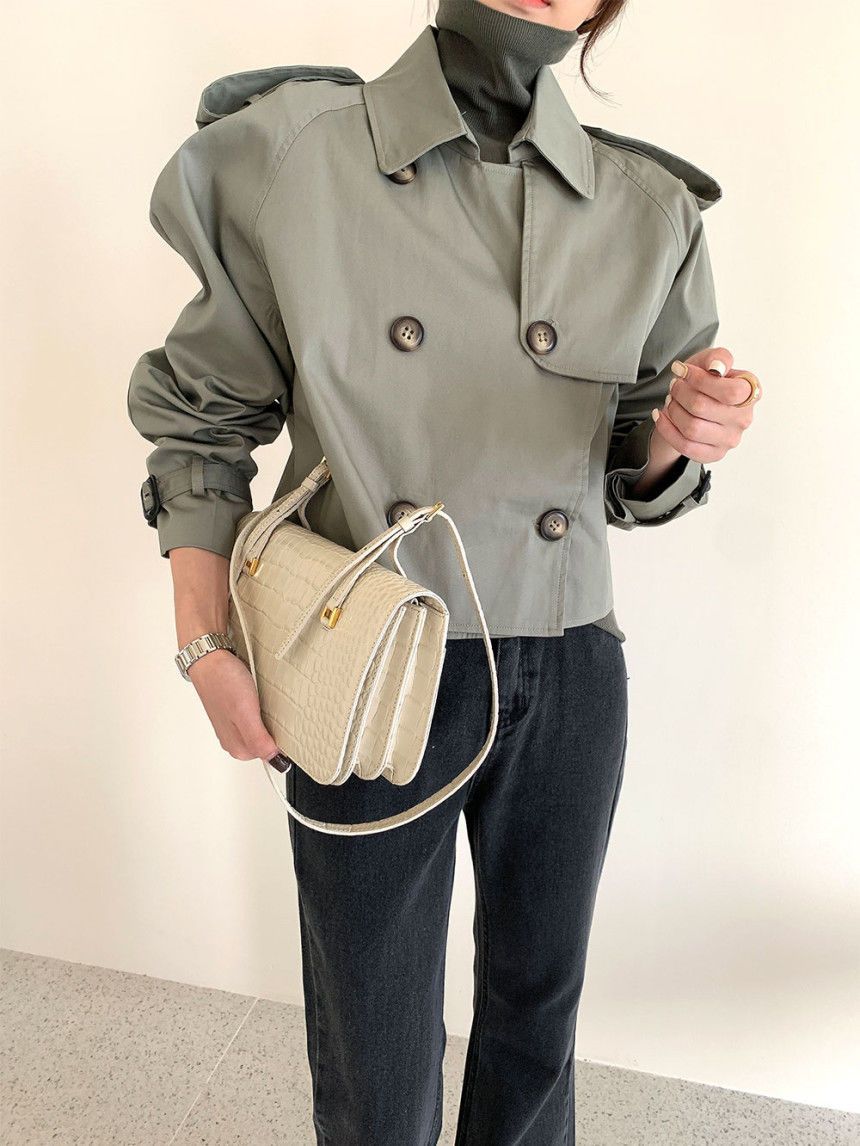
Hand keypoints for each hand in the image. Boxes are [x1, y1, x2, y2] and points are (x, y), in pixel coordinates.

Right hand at [186, 648, 284, 766]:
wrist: (210, 659)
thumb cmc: (223, 682)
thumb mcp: (244, 713)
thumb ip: (257, 739)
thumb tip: (273, 756)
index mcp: (237, 747)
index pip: (271, 755)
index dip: (280, 739)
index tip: (280, 725)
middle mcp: (235, 740)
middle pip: (268, 743)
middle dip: (274, 728)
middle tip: (269, 709)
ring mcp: (235, 727)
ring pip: (263, 729)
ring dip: (269, 717)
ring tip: (263, 701)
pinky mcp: (237, 714)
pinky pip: (258, 717)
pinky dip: (262, 708)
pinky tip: (259, 698)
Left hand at [651, 346, 760, 463]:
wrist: (695, 404)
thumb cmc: (706, 381)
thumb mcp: (710, 360)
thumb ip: (718, 357)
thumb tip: (718, 368)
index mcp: (751, 393)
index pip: (730, 392)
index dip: (700, 380)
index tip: (681, 370)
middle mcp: (744, 419)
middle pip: (703, 408)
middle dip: (680, 392)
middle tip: (674, 385)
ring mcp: (730, 439)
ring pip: (692, 428)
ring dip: (673, 410)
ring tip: (670, 399)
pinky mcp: (714, 454)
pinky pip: (685, 446)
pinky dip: (667, 429)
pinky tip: (661, 415)